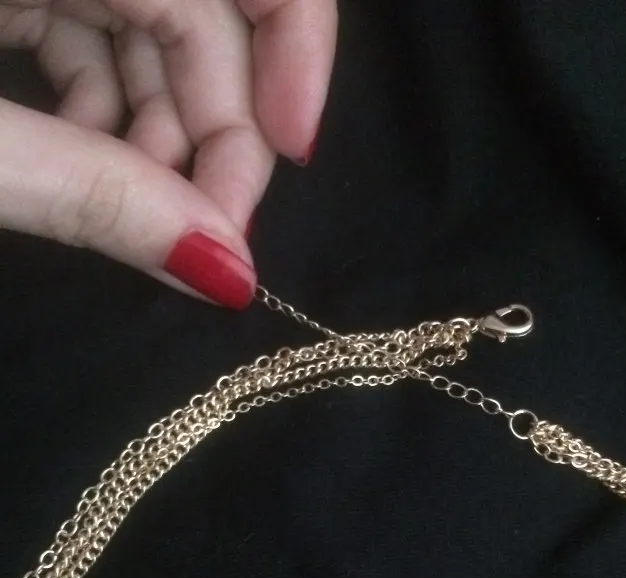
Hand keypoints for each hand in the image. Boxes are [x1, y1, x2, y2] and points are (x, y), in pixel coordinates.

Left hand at [0, 0, 336, 307]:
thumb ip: (91, 192)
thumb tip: (227, 268)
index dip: (298, 50)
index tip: (296, 155)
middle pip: (208, 16)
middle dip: (221, 132)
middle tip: (207, 238)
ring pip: (159, 39)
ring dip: (166, 140)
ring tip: (137, 217)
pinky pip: (100, 44)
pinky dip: (113, 121)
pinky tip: (94, 175)